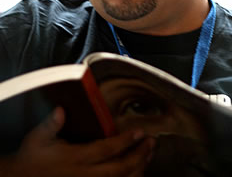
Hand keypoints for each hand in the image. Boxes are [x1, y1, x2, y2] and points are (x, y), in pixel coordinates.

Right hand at [0, 107, 154, 176]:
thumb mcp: (37, 139)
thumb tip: (61, 110)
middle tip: (151, 142)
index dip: (125, 141)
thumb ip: (51, 124)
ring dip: (138, 169)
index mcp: (76, 158)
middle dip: (139, 156)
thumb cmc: (32, 159)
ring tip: (149, 155)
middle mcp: (85, 175)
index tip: (139, 132)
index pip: (106, 150)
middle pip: (119, 169)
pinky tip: (137, 173)